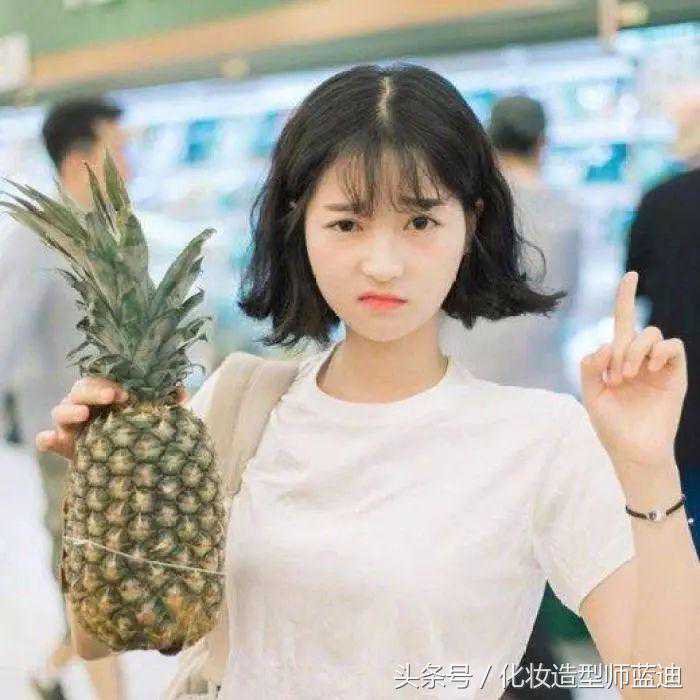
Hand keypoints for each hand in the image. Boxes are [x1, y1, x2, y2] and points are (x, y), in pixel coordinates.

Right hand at [37, 380, 187, 460]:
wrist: (128, 461)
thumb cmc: (138, 429)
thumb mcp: (153, 415)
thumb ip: (165, 402)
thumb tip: (181, 393)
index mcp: (104, 392)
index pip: (102, 378)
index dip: (111, 381)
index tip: (128, 391)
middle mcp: (85, 404)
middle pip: (81, 389)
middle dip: (96, 391)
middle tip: (116, 396)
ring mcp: (71, 424)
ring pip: (60, 410)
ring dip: (70, 410)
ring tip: (83, 414)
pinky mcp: (63, 445)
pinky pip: (46, 440)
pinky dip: (46, 439)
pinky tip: (50, 440)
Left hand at [579, 271, 686, 480]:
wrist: (633, 450)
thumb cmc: (611, 425)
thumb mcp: (592, 395)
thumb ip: (590, 367)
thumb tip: (605, 346)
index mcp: (616, 359)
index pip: (621, 323)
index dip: (625, 297)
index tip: (630, 274)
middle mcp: (638, 358)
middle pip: (633, 328)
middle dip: (620, 348)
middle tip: (615, 376)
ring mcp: (657, 366)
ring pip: (652, 333)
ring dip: (636, 350)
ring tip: (628, 375)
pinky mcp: (675, 375)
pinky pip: (674, 346)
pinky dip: (660, 351)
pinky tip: (650, 368)